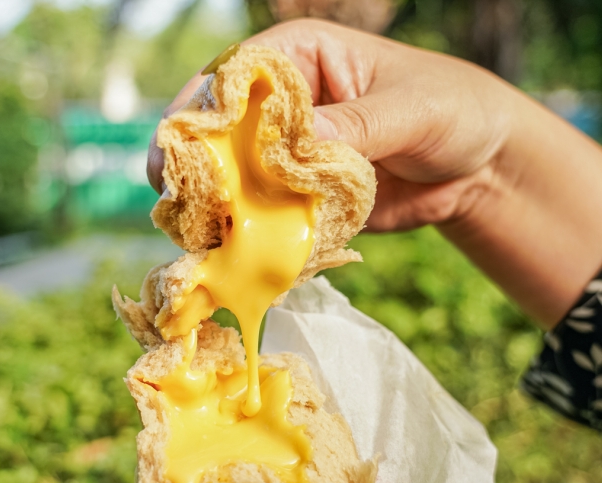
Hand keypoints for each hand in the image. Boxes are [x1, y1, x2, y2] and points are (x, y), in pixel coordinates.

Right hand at [148, 19, 601, 327]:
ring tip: (195, 236)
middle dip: (190, 163)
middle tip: (173, 197)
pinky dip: (242, 237)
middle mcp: (275, 104)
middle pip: (211, 130)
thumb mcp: (413, 110)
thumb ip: (360, 124)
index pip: (231, 75)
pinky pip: (254, 216)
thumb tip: (302, 143)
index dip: (199, 107)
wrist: (479, 169)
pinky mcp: (288, 197)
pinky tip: (228, 256)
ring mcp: (277, 154)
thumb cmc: (452, 111)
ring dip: (208, 208)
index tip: (182, 144)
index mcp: (296, 57)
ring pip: (223, 178)